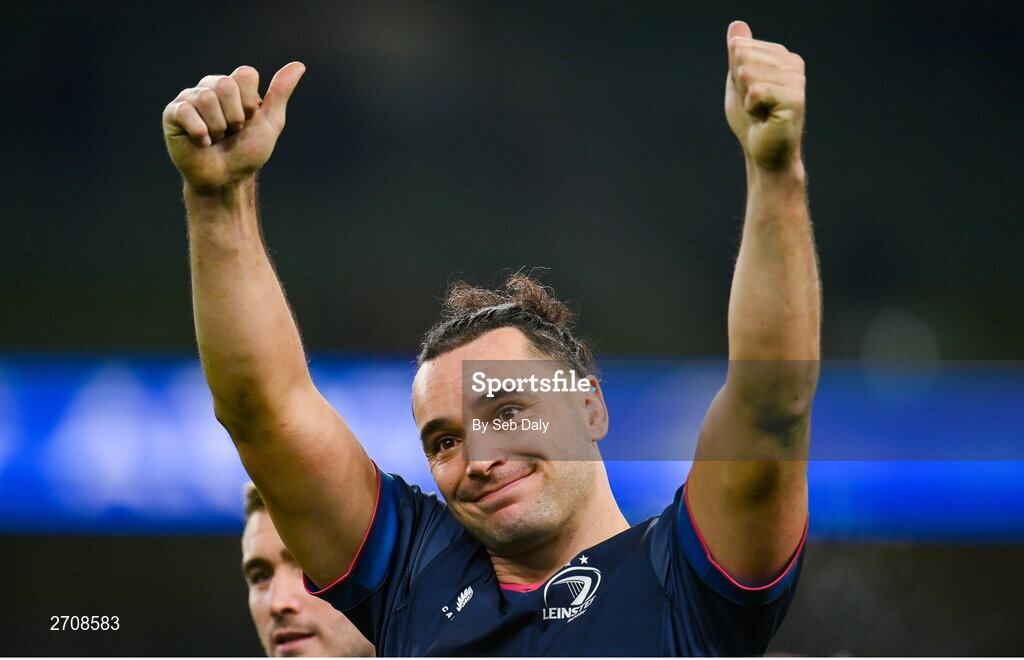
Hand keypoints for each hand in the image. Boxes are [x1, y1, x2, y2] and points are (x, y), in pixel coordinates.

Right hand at [162, 62, 304, 194]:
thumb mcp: (270, 122)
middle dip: (235, 117)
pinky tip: (202, 142)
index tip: (248, 121)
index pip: (245, 74)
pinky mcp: (172, 113)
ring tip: (216, 138)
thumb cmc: (247, 152)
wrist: (227, 179)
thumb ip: (280, 93)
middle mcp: (210, 86)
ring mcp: (189, 98)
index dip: (251, 103)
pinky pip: (186, 111)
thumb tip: (298, 65)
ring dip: (218, 127)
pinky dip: (200, 132)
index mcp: (233, 85)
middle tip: (231, 132)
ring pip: (207, 98)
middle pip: (226, 85)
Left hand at [724, 22, 804, 171]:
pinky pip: (755, 91)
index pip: (739, 48)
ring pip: (747, 74)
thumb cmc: (752, 121)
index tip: (749, 93)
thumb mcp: (738, 82)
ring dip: (745, 98)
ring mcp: (796, 80)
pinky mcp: (794, 98)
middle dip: (739, 86)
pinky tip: (765, 117)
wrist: (763, 153)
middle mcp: (793, 63)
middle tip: (754, 105)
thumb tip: (736, 25)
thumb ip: (738, 55)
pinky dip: (751, 108)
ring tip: (760, 111)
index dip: (734, 75)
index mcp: (781, 56)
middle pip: (742, 57)